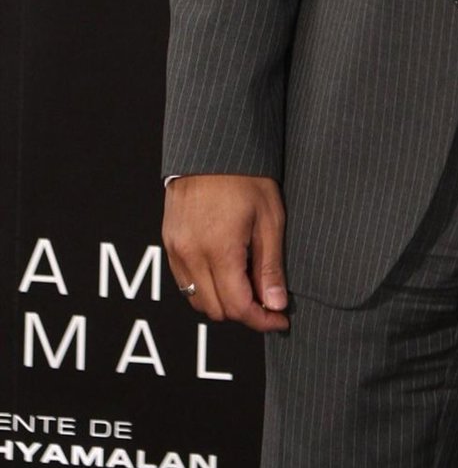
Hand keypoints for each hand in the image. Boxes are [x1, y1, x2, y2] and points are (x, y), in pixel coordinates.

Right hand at [163, 174, 289, 332]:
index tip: (280, 319)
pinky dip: (205, 287)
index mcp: (219, 250)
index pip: (238, 307)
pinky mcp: (168, 243)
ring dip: (223, 302)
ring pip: (197, 301)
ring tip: (248, 284)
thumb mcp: (270, 219)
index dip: (262, 320)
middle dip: (244, 313)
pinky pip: (184, 282)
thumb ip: (270, 266)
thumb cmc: (246, 177)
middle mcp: (190, 255)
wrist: (211, 148)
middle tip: (268, 300)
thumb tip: (276, 305)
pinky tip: (225, 271)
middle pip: (216, 310)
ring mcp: (175, 250)